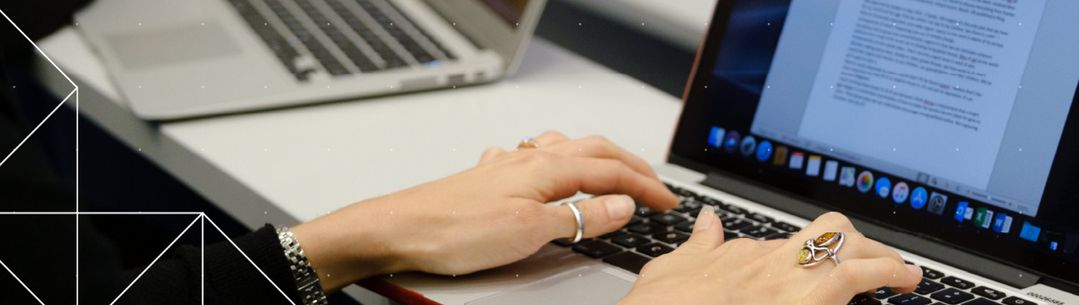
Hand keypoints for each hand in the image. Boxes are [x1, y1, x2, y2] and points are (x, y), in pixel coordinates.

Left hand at [291, 131, 678, 291]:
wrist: (399, 229)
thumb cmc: (454, 230)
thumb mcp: (530, 231)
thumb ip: (580, 217)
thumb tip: (623, 204)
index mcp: (546, 169)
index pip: (611, 172)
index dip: (645, 186)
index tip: (667, 202)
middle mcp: (528, 160)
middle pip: (593, 152)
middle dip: (629, 166)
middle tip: (654, 186)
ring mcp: (508, 167)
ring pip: (565, 149)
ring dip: (596, 157)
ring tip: (613, 170)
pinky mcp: (489, 179)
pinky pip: (533, 158)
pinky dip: (556, 160)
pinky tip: (547, 167)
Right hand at [619, 208, 921, 304]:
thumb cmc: (663, 304)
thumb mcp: (671, 269)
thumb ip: (698, 246)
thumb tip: (708, 222)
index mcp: (739, 254)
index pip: (783, 244)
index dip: (802, 256)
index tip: (809, 267)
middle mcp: (771, 260)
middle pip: (825, 231)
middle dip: (852, 241)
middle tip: (871, 258)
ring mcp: (793, 278)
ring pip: (849, 248)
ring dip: (879, 257)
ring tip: (902, 271)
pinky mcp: (815, 295)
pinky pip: (863, 276)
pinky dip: (890, 275)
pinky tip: (906, 281)